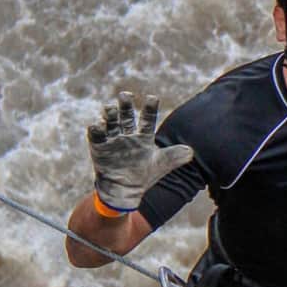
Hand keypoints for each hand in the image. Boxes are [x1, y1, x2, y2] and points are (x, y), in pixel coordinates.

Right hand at [87, 92, 193, 212]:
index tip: (153, 98)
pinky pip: (96, 136)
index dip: (150, 109)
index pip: (148, 120)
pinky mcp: (99, 147)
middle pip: (126, 116)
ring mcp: (113, 140)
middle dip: (125, 105)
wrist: (124, 191)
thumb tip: (191, 152)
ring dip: (109, 115)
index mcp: (143, 137)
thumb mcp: (160, 165)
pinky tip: (96, 124)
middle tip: (125, 95)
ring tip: (108, 108)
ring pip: (111, 123)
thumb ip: (174, 157)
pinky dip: (95, 129)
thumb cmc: (144, 176)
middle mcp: (128, 135)